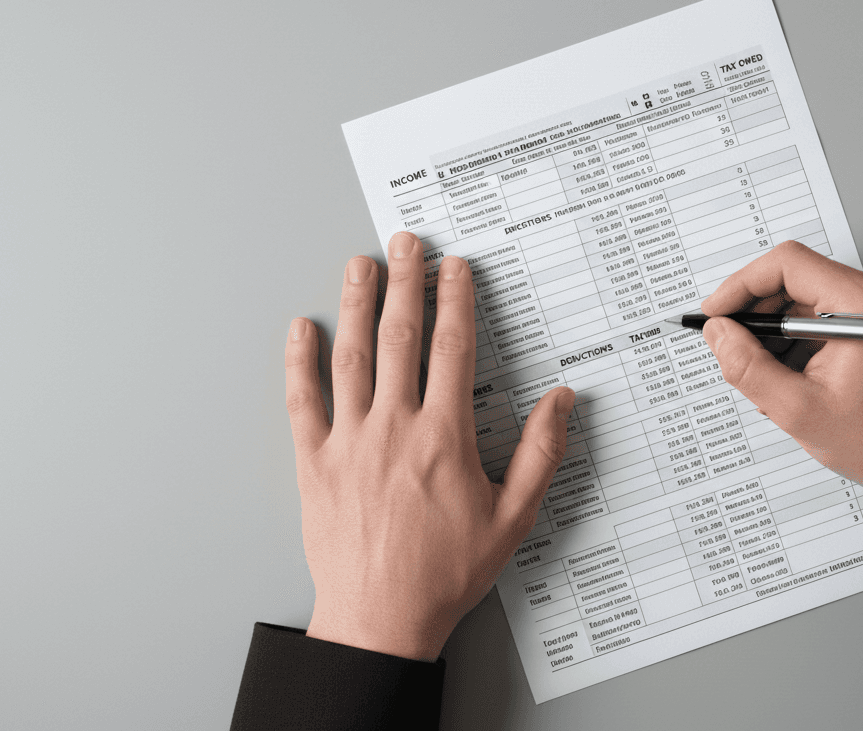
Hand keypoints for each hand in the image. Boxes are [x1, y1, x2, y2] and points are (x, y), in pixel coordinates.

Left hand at [283, 231, 574, 659]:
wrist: (381, 618)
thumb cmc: (446, 573)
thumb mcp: (513, 518)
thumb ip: (540, 454)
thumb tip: (562, 401)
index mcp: (444, 437)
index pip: (452, 350)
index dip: (454, 301)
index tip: (455, 268)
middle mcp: (394, 428)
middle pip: (400, 338)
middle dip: (404, 284)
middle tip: (405, 244)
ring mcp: (349, 442)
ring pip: (352, 358)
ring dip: (356, 306)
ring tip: (359, 266)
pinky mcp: (315, 464)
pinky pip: (303, 403)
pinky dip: (300, 363)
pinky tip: (302, 330)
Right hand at [700, 241, 862, 533]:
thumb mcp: (798, 410)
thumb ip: (748, 367)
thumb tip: (718, 334)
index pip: (788, 264)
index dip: (741, 286)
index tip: (716, 313)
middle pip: (796, 277)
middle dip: (757, 313)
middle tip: (732, 347)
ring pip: (807, 297)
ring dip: (776, 331)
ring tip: (767, 376)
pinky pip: (825, 314)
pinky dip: (799, 339)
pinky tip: (791, 377)